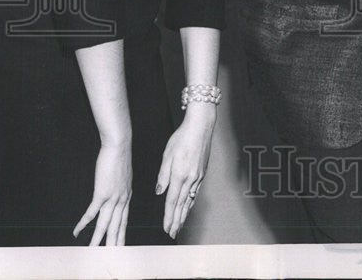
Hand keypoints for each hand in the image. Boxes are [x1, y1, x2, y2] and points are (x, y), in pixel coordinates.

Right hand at [73, 139, 131, 245]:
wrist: (119, 145)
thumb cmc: (119, 157)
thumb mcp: (123, 176)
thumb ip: (120, 187)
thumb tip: (115, 192)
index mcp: (127, 196)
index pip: (124, 220)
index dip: (121, 234)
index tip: (120, 245)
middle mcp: (122, 199)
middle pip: (117, 226)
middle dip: (114, 242)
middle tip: (113, 256)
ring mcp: (113, 197)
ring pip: (105, 224)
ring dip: (98, 239)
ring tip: (93, 251)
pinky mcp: (102, 192)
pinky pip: (91, 212)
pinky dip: (83, 223)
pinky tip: (76, 232)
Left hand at [155, 104, 215, 238]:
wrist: (201, 127)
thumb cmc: (182, 138)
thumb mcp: (167, 155)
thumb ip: (163, 175)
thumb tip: (159, 191)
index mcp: (180, 175)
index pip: (172, 201)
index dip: (168, 217)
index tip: (165, 228)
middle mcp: (191, 179)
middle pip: (182, 205)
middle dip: (177, 221)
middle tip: (172, 234)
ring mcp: (199, 176)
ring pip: (190, 200)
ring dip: (184, 214)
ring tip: (180, 225)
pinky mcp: (202, 172)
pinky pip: (196, 192)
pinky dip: (191, 203)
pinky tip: (189, 207)